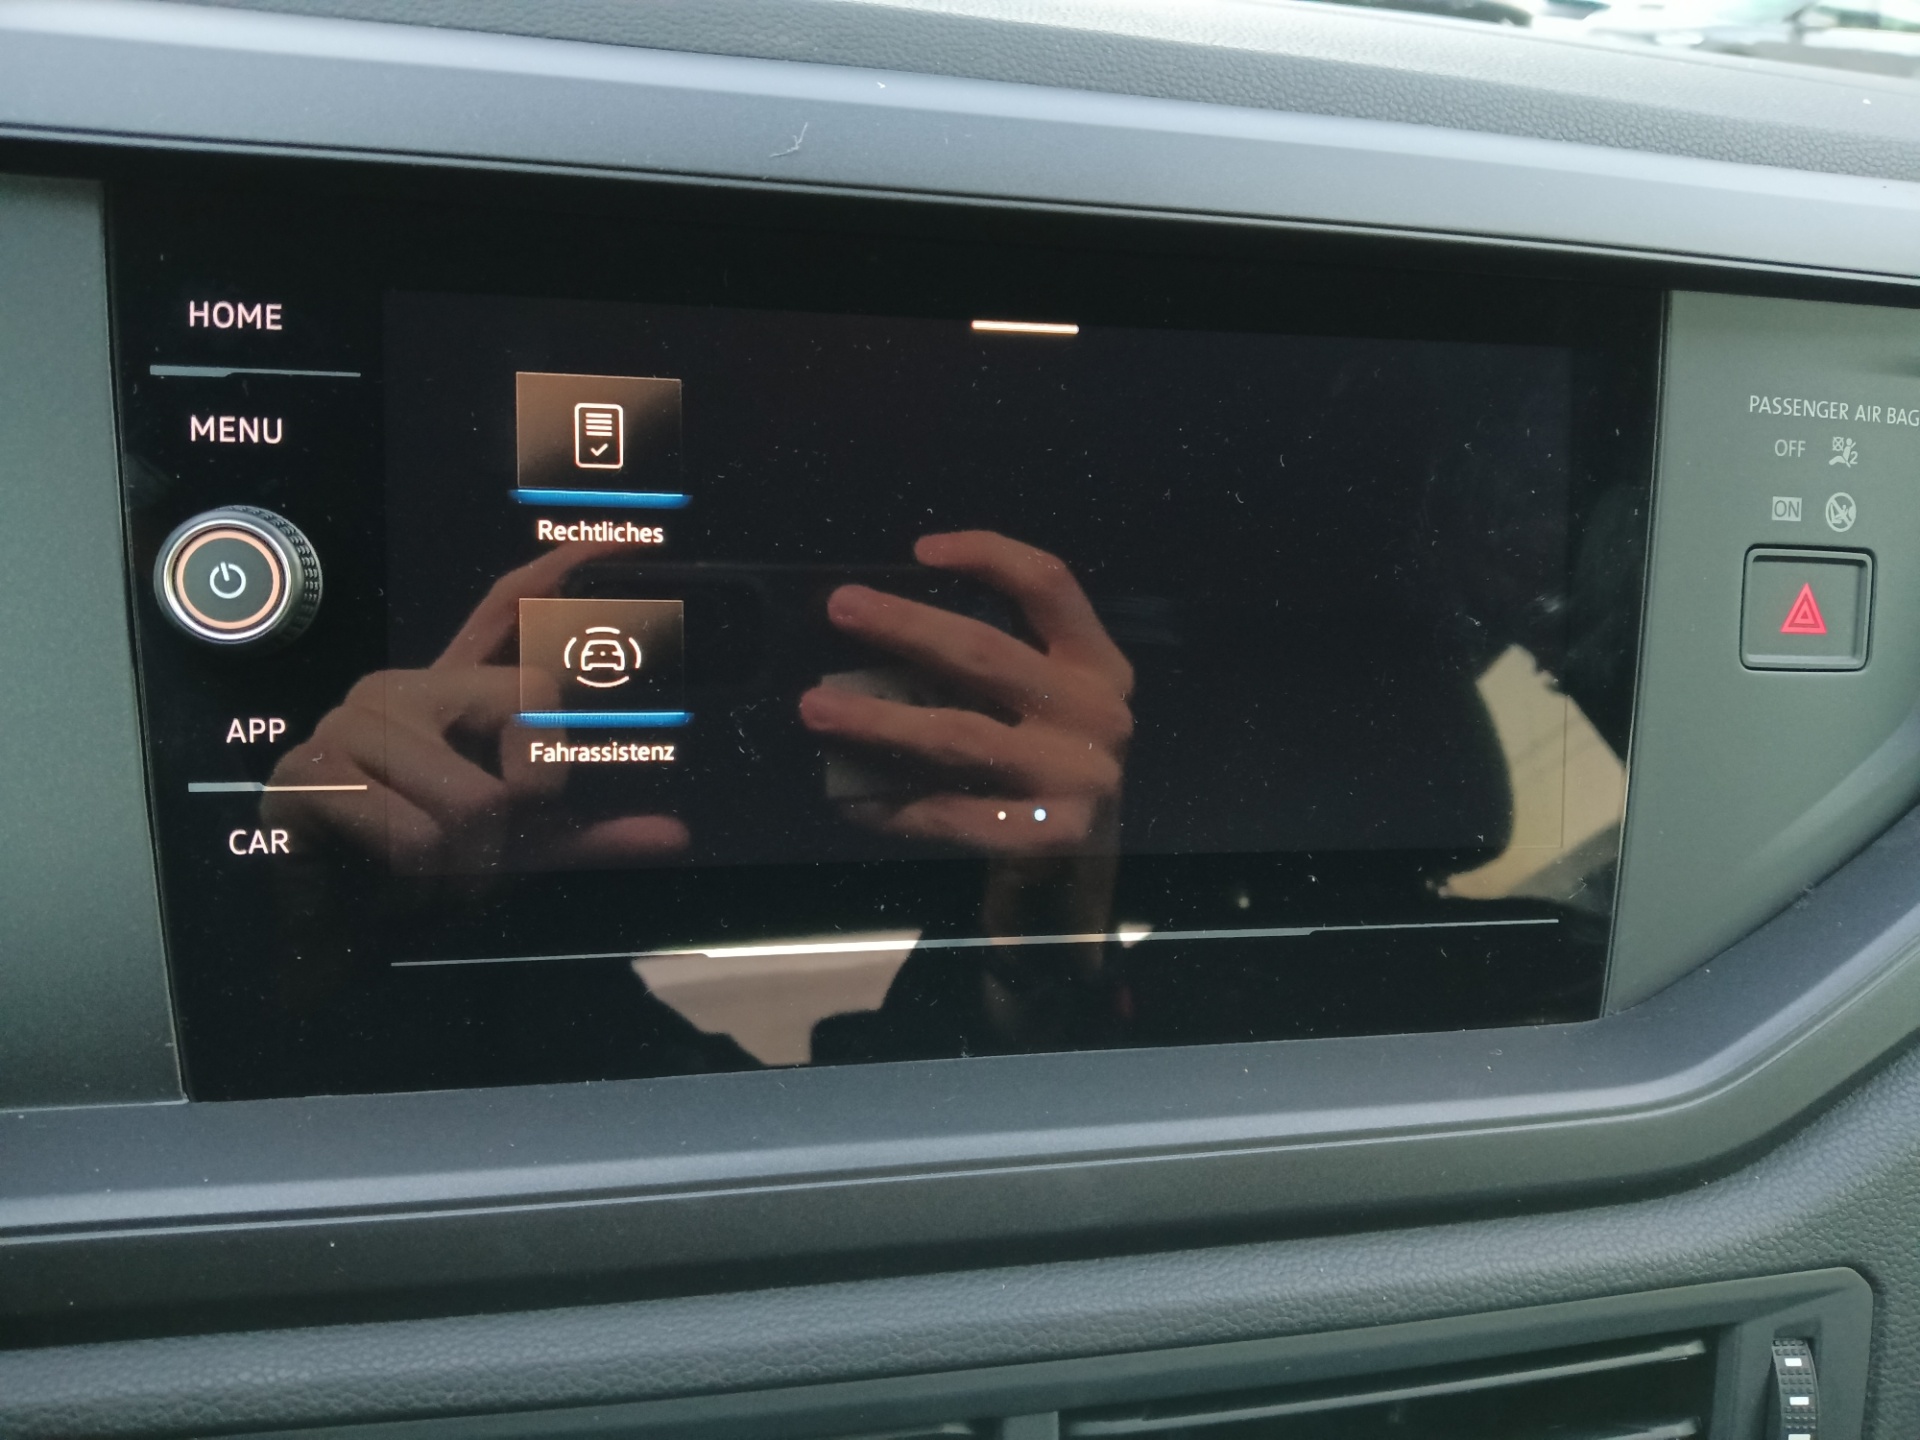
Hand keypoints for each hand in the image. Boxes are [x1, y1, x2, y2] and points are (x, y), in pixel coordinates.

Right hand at [265, 541, 687, 871]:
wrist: (335, 923)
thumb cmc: (428, 865)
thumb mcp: (524, 846)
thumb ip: (595, 837)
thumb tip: (674, 837)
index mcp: (458, 689)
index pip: (510, 604)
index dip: (566, 565)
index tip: (628, 538)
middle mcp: (407, 686)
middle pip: (529, 718)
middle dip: (522, 809)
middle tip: (477, 846)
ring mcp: (354, 719)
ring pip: (475, 799)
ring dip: (465, 862)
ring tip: (427, 868)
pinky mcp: (312, 768)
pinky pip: (413, 831)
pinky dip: (416, 875)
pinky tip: (385, 873)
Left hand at [798, 531, 1132, 852]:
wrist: (1088, 857)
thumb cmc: (1050, 759)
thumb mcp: (1050, 696)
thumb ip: (997, 661)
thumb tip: (884, 624)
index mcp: (1097, 663)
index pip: (1048, 584)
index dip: (987, 555)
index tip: (921, 550)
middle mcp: (1096, 713)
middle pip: (986, 653)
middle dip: (905, 626)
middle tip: (840, 607)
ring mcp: (1077, 777)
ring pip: (959, 734)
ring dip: (878, 717)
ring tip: (815, 707)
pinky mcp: (1050, 834)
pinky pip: (954, 812)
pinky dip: (895, 804)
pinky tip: (851, 797)